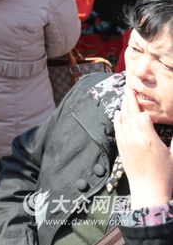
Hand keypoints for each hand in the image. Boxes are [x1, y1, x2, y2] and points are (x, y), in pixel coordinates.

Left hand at [115, 87, 172, 208]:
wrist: (148, 191)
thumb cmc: (164, 175)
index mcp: (148, 139)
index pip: (142, 116)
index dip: (145, 109)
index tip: (147, 103)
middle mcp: (134, 138)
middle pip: (130, 115)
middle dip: (130, 101)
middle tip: (130, 89)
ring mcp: (126, 143)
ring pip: (122, 121)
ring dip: (123, 108)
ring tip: (125, 97)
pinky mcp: (121, 149)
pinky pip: (117, 130)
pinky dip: (117, 120)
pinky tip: (117, 113)